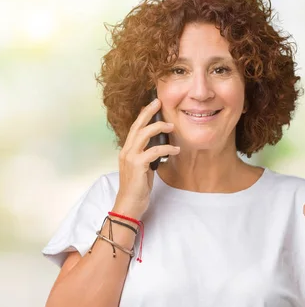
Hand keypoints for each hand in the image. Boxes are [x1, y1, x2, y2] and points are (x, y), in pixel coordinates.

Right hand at [114, 98, 179, 218]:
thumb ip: (147, 156)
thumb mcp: (142, 168)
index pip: (135, 128)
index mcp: (127, 151)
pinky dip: (166, 148)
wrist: (128, 205)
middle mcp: (126, 151)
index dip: (143, 115)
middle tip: (159, 102)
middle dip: (148, 112)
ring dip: (159, 128)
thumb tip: (159, 146)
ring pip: (144, 134)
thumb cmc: (137, 188)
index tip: (153, 105)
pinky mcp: (137, 165)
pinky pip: (153, 151)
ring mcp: (130, 157)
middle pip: (137, 126)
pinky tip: (175, 150)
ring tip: (172, 126)